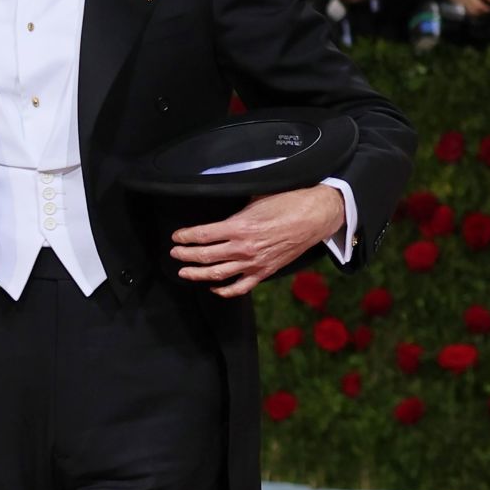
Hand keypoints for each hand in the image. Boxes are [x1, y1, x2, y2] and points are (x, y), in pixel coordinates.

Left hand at [170, 185, 345, 297]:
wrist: (315, 216)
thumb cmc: (288, 202)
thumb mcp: (256, 198)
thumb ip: (236, 209)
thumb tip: (221, 210)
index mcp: (239, 226)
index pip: (203, 235)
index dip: (185, 237)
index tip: (176, 237)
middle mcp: (243, 247)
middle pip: (205, 256)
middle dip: (185, 255)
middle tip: (174, 253)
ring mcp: (253, 263)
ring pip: (217, 274)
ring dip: (197, 274)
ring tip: (184, 272)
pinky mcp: (264, 272)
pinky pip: (239, 287)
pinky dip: (224, 291)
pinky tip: (214, 288)